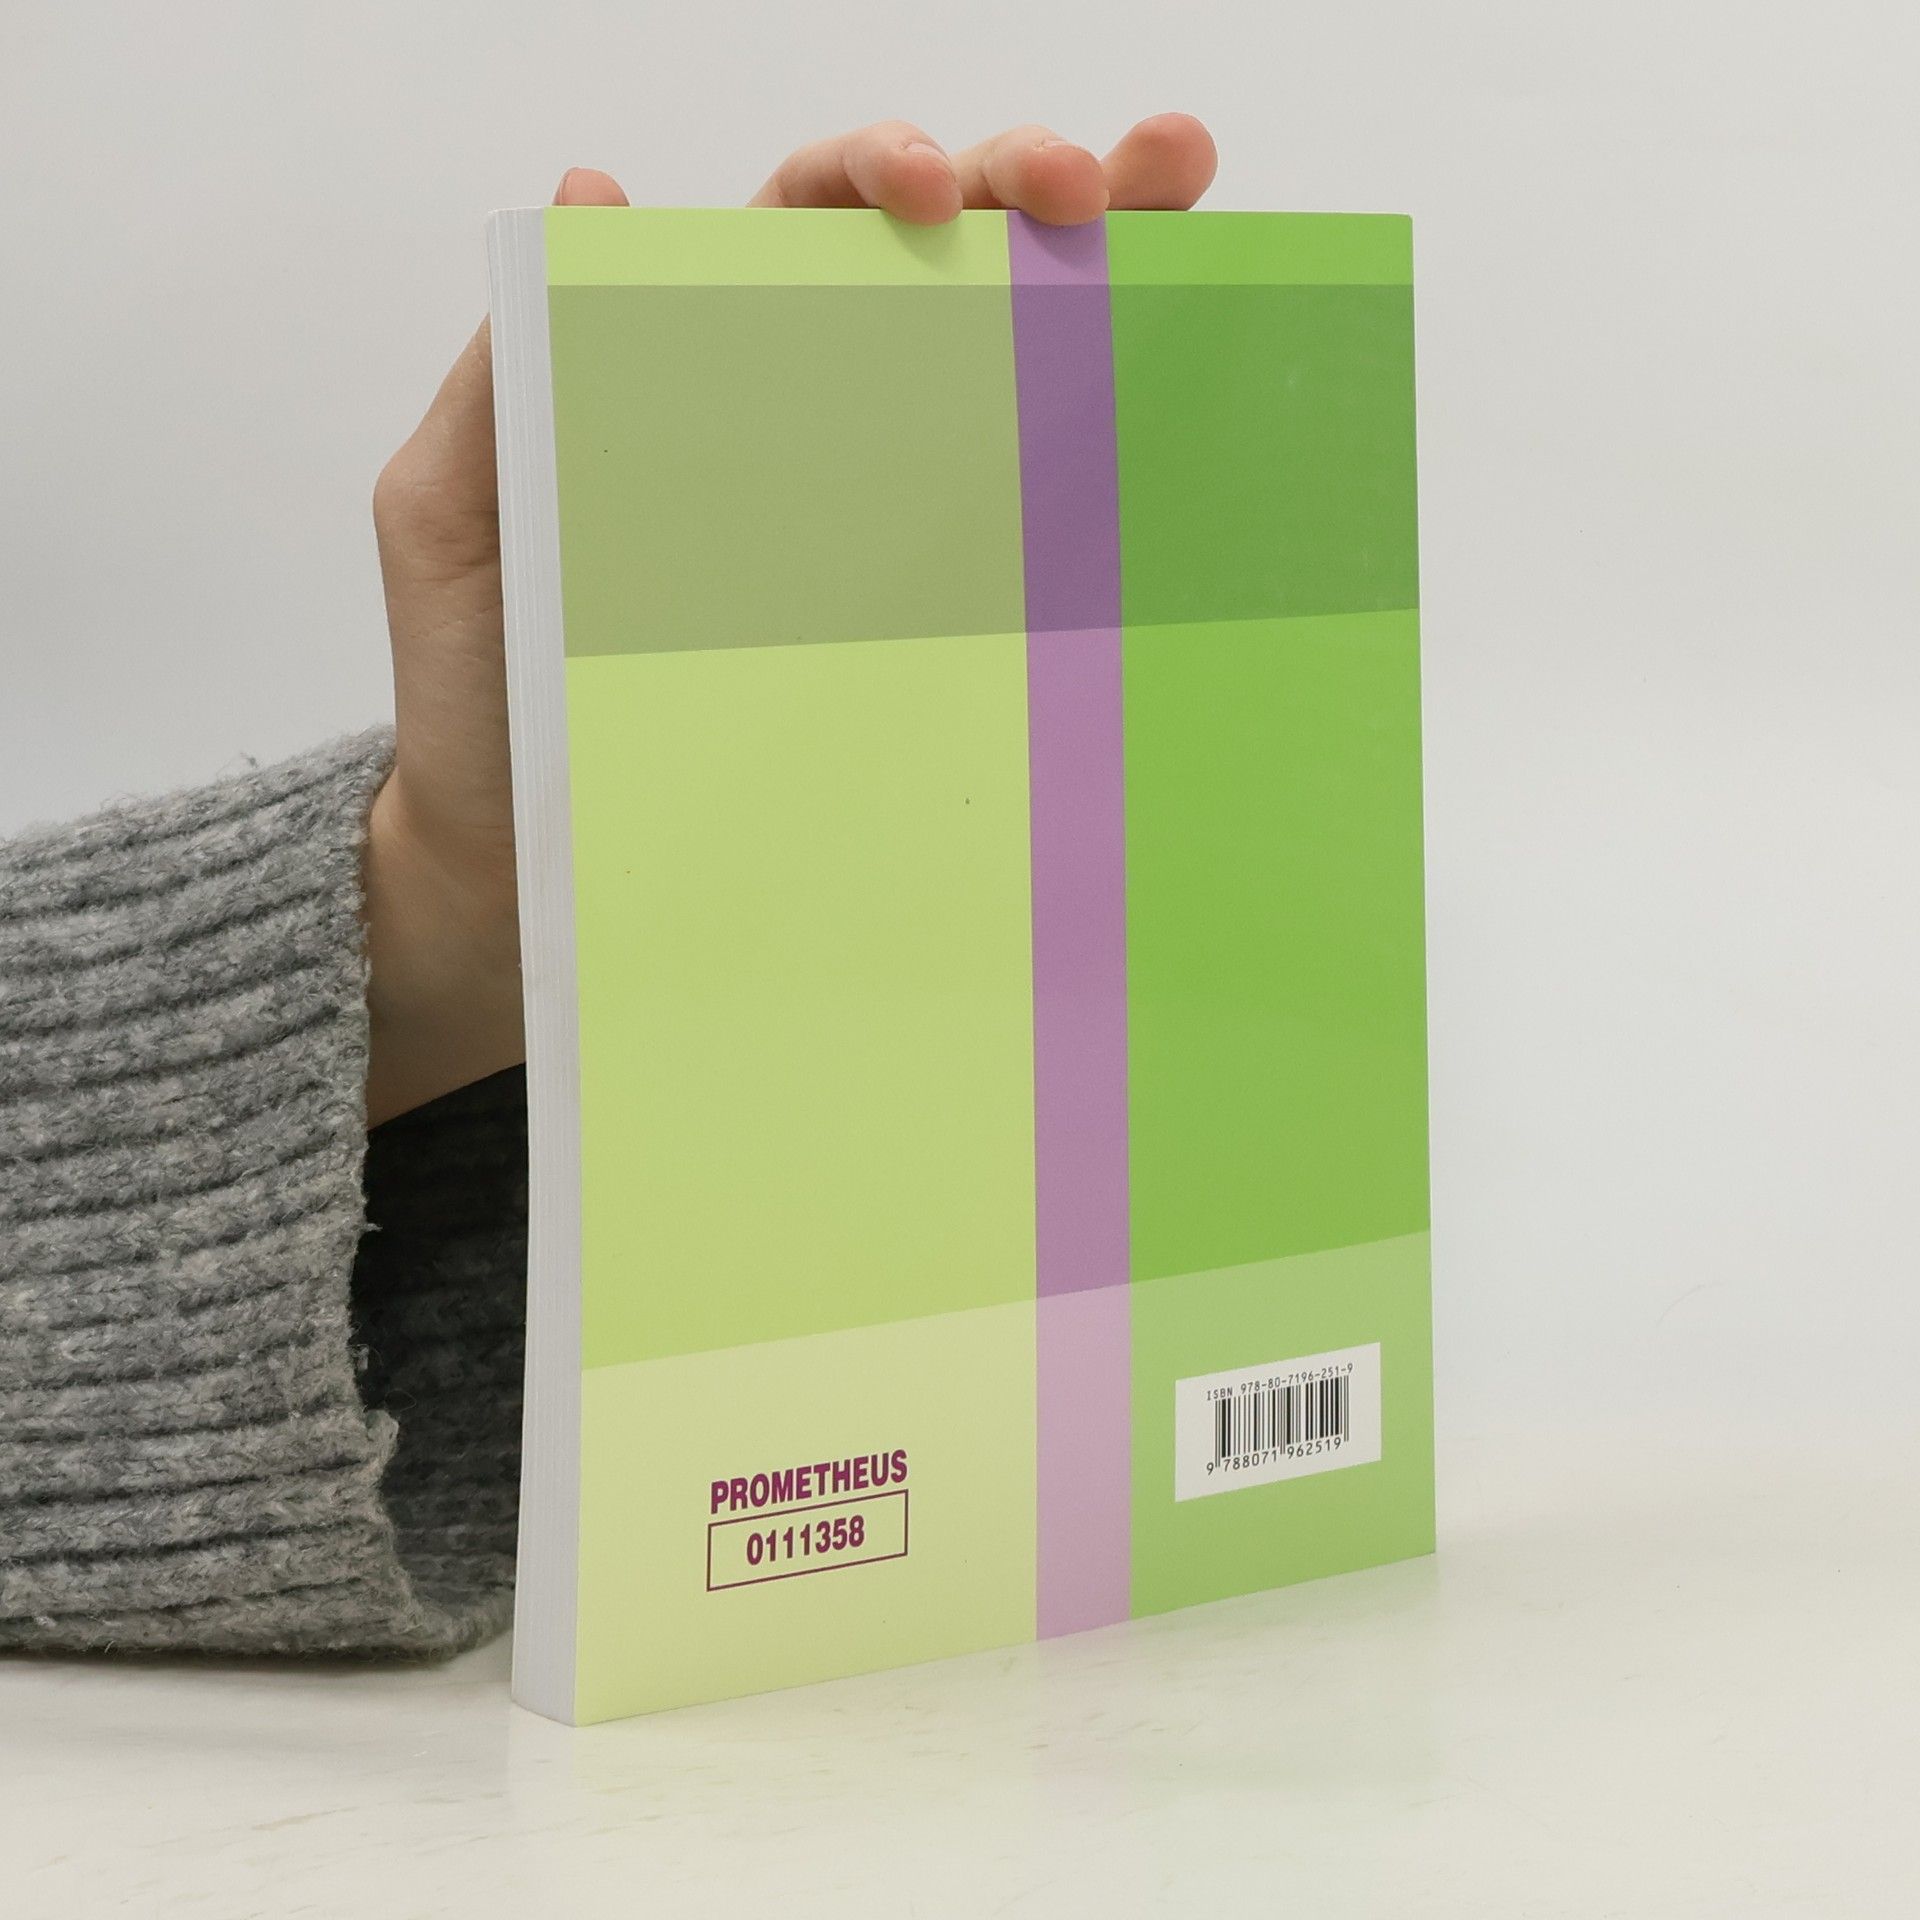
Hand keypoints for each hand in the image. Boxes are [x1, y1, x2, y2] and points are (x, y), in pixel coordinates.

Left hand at [363, 114, 1217, 1126]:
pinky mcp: (914, 625)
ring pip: (1001, 365)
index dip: (878, 171)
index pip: (807, 224)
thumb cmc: (484, 697)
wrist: (530, 875)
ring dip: (1102, 266)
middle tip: (1098, 184)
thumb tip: (585, 198)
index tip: (934, 190)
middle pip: (937, 261)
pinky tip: (1165, 390)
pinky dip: (1099, 443)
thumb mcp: (455, 517)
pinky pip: (1014, 525)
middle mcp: (805, 426)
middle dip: (1028, 185)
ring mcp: (872, 524)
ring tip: (1176, 205)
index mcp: (698, 371)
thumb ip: (502, 371)